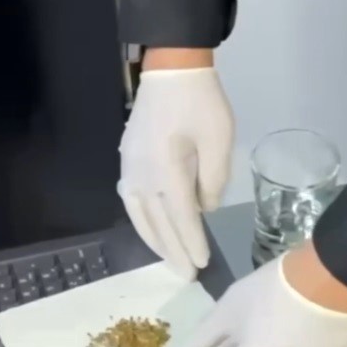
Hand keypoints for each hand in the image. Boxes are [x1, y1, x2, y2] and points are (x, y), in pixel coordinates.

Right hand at [118, 49, 232, 279]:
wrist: (171, 71)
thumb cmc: (201, 103)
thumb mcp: (219, 140)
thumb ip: (214, 180)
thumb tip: (204, 209)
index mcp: (167, 170)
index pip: (181, 217)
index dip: (191, 243)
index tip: (201, 263)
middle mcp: (143, 175)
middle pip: (159, 223)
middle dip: (174, 251)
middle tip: (187, 275)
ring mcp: (130, 169)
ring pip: (141, 216)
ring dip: (156, 242)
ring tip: (170, 260)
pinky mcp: (127, 162)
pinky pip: (132, 202)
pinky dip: (142, 222)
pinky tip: (151, 232)